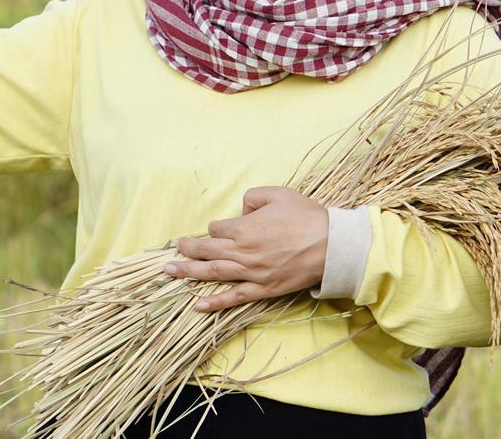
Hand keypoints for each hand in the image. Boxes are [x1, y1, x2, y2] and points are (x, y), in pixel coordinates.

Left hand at [165, 186, 327, 312]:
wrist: (330, 245)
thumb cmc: (306, 217)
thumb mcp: (279, 194)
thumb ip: (253, 197)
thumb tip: (242, 210)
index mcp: (244, 228)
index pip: (218, 228)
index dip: (218, 227)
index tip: (223, 227)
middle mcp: (242, 252)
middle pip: (207, 250)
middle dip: (187, 250)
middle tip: (172, 250)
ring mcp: (251, 273)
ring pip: (213, 273)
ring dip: (189, 273)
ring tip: (170, 272)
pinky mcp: (262, 289)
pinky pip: (234, 297)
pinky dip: (214, 302)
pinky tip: (197, 305)